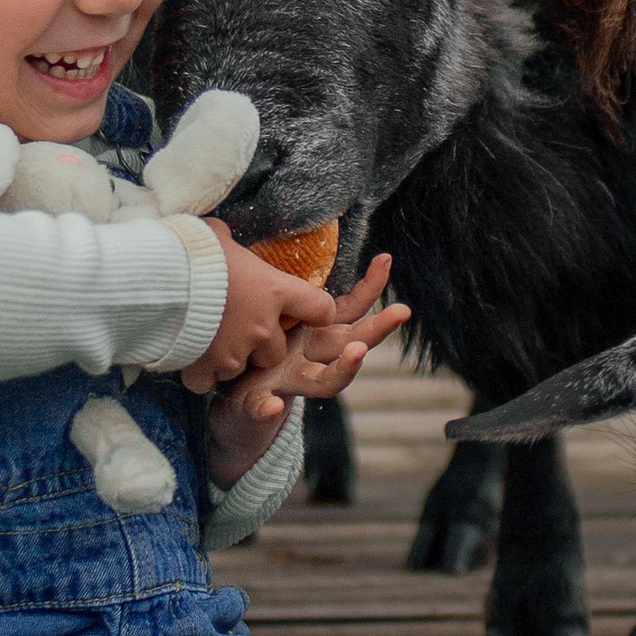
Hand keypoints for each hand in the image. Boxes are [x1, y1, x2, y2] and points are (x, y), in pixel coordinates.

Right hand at [182, 227, 334, 389]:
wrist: (156, 279)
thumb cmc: (190, 251)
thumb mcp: (216, 237)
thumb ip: (228, 244)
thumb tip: (220, 237)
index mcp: (274, 290)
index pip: (319, 308)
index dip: (314, 311)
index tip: (306, 311)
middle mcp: (261, 326)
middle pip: (276, 351)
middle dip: (259, 345)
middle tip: (235, 328)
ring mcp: (235, 351)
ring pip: (242, 367)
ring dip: (228, 358)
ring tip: (206, 339)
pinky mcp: (207, 367)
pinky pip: (209, 381)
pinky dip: (199, 374)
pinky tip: (187, 356)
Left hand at [205, 257, 412, 483]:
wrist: (234, 407)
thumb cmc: (255, 354)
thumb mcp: (267, 316)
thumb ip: (268, 287)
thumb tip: (235, 226)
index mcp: (314, 336)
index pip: (348, 310)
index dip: (369, 288)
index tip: (385, 259)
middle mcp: (311, 360)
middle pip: (351, 343)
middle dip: (378, 329)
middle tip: (401, 312)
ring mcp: (288, 384)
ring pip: (325, 381)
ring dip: (344, 369)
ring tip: (357, 352)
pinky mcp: (259, 405)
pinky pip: (264, 408)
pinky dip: (269, 410)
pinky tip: (272, 406)